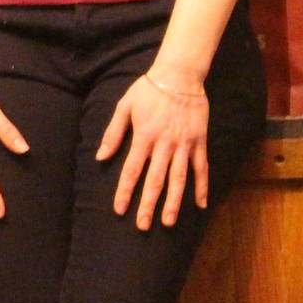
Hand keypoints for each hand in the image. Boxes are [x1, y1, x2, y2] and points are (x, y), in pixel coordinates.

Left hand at [98, 71, 209, 229]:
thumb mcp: (124, 107)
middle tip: (142, 226)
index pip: (131, 170)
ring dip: (174, 202)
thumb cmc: (147, 91)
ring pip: (179, 178)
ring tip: (168, 222)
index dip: (125, 191)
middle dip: (148, 205)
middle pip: (155, 180)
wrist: (179, 76)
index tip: (120, 209)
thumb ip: (113, 133)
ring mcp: (184, 145)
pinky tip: (200, 204)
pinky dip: (202, 186)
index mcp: (143, 136)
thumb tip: (101, 157)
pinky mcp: (199, 142)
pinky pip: (201, 168)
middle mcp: (164, 144)